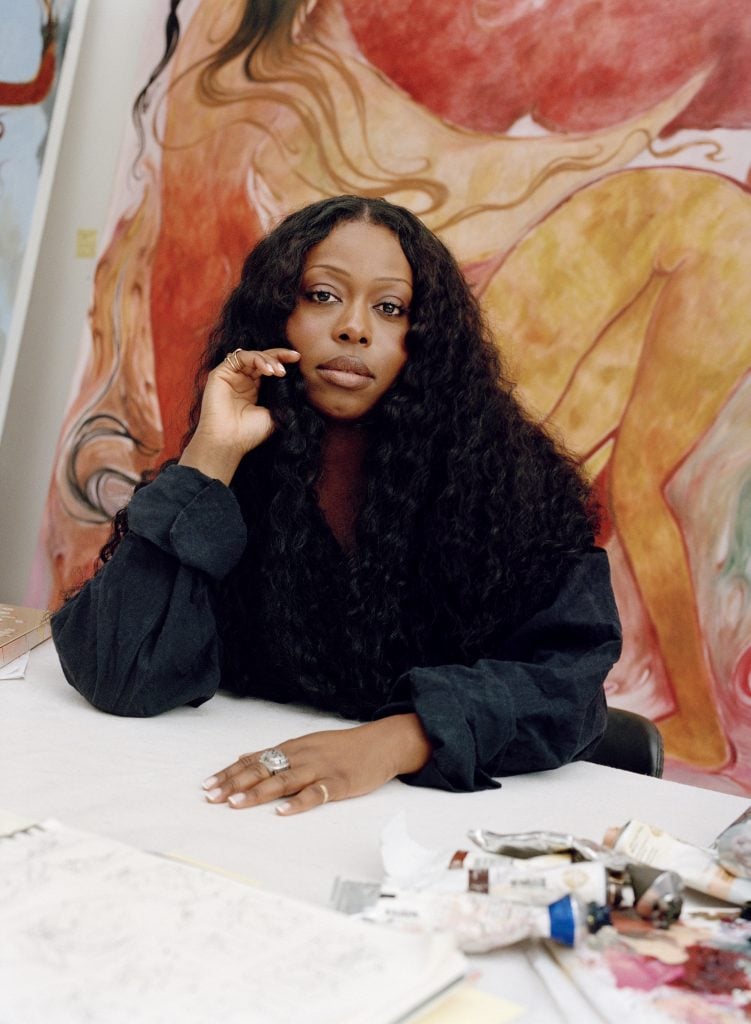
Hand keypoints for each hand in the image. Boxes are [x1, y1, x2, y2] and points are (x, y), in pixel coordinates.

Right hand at [179, 347, 300, 483]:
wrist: (229, 441)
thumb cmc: (249, 433)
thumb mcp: (273, 413)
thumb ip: (281, 396)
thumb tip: (294, 382)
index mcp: (254, 388)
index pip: (268, 367)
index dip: (282, 360)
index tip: (297, 358)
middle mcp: (242, 380)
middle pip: (262, 357)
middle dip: (279, 355)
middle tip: (293, 359)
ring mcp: (231, 376)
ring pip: (252, 355)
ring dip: (268, 359)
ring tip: (278, 372)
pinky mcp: (220, 373)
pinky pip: (239, 357)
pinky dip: (255, 359)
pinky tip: (267, 371)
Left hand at [202, 714, 431, 814]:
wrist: (381, 743)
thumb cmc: (342, 747)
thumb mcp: (305, 744)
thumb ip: (275, 753)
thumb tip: (242, 757)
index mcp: (292, 748)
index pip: (254, 760)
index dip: (230, 773)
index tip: (208, 786)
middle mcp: (301, 756)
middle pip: (263, 769)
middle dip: (235, 784)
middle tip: (212, 797)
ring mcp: (320, 769)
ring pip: (284, 780)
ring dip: (258, 792)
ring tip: (236, 804)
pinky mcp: (338, 782)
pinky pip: (316, 793)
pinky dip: (299, 803)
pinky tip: (283, 812)